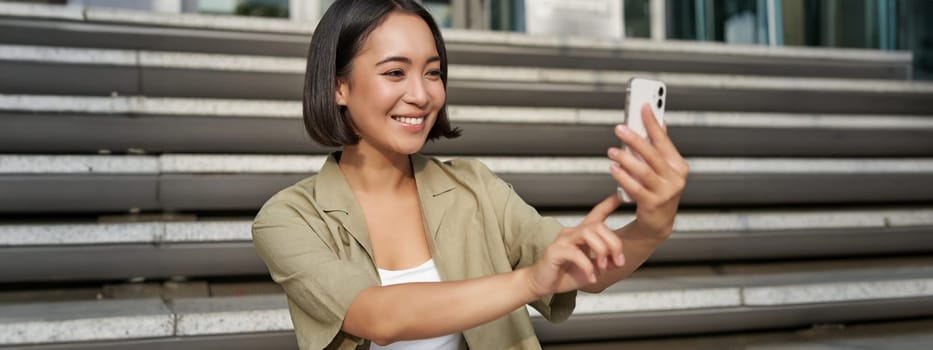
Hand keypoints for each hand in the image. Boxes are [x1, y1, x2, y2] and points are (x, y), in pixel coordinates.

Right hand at [525, 195, 623, 296]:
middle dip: (613, 243)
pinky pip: (576, 253)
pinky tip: (591, 277)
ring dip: (601, 251)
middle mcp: (572, 233)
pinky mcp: (555, 251)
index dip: (608, 204)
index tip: (620, 196)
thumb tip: (618, 261)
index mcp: (582, 235)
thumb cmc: (564, 274)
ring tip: (603, 267)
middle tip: (617, 261)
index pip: (596, 214)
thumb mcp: (592, 268)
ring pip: (588, 233)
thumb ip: (605, 262)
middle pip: (598, 226)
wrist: (543, 284)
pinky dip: (588, 266)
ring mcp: (563, 240)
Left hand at [609, 104, 688, 237]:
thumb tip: (659, 122)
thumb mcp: (663, 168)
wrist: (658, 222)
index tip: (642, 106)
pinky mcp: (652, 204)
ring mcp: (665, 192)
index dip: (653, 122)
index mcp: (678, 165)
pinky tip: (613, 169)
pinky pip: (635, 188)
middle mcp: (675, 178)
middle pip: (653, 154)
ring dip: (626, 159)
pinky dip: (623, 177)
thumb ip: (660, 147)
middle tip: (620, 128)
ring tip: (612, 151)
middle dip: (635, 139)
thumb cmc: (659, 191)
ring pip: (643, 171)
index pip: (664, 140)